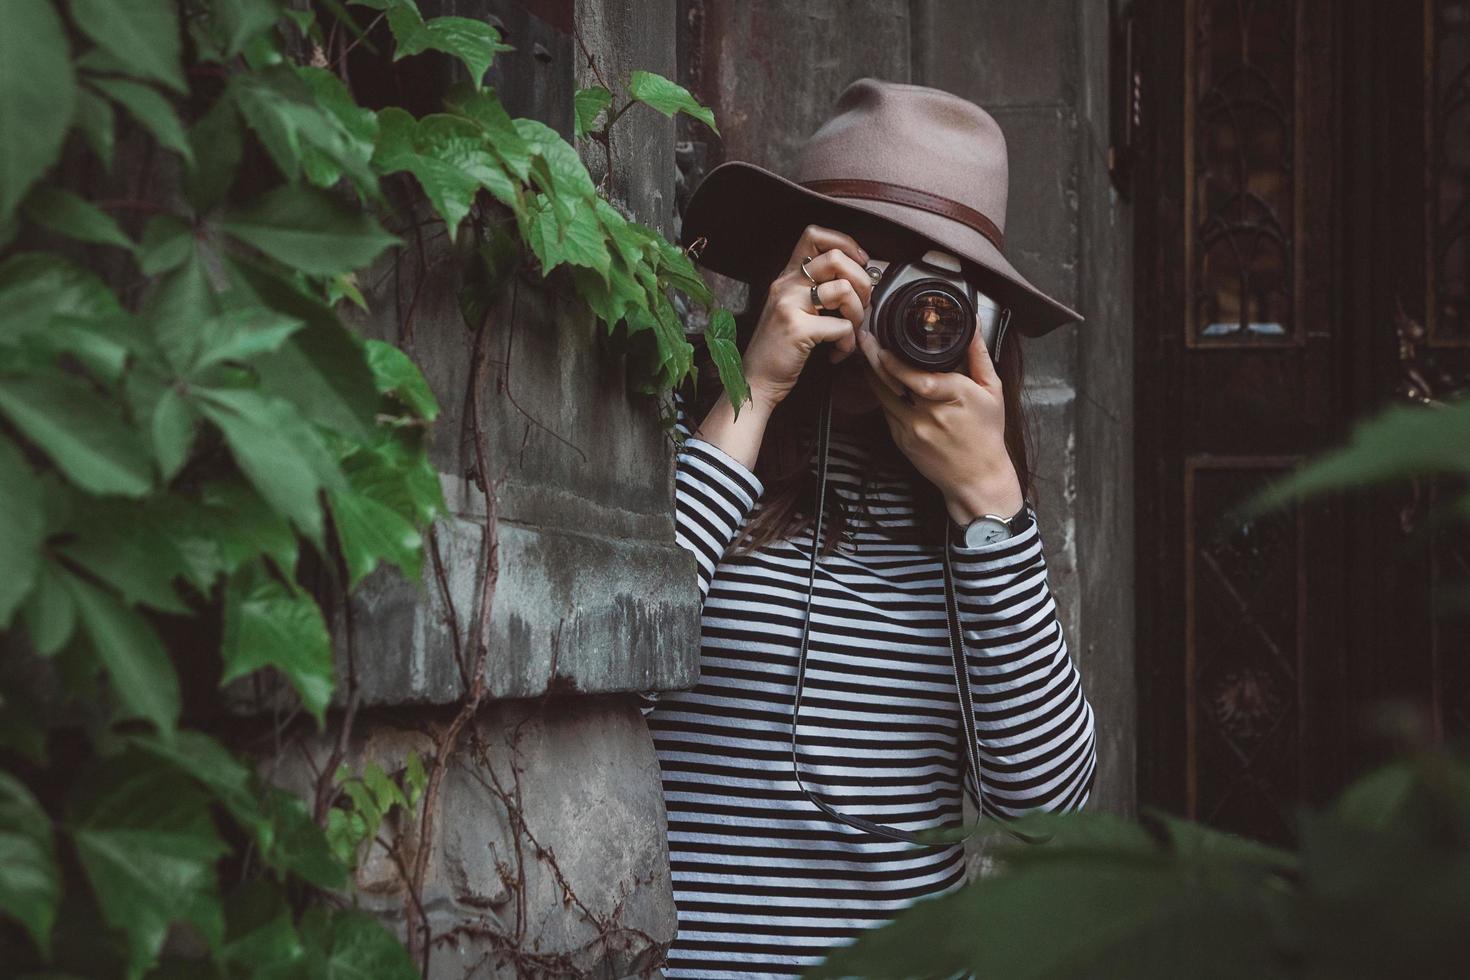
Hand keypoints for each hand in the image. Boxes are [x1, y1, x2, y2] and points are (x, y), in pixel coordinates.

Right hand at [741, 224, 873, 412]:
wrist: (756, 381)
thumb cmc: (779, 350)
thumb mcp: (793, 310)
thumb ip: (817, 291)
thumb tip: (859, 281)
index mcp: (787, 277)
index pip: (815, 236)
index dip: (846, 243)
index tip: (860, 264)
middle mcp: (786, 284)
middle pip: (836, 257)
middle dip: (862, 281)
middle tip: (862, 303)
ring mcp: (789, 305)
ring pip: (843, 289)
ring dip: (858, 313)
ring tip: (850, 330)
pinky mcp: (797, 329)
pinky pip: (841, 326)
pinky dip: (848, 343)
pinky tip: (838, 352)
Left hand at [857, 313, 1023, 524]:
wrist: (977, 477)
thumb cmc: (986, 433)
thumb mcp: (992, 391)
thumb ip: (978, 355)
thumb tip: (973, 323)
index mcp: (956, 398)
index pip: (920, 379)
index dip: (897, 364)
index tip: (883, 346)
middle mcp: (931, 415)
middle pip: (894, 383)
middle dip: (875, 358)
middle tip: (865, 338)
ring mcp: (912, 430)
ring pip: (883, 396)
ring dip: (873, 373)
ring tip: (866, 352)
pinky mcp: (901, 440)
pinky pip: (885, 410)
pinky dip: (880, 393)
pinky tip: (878, 378)